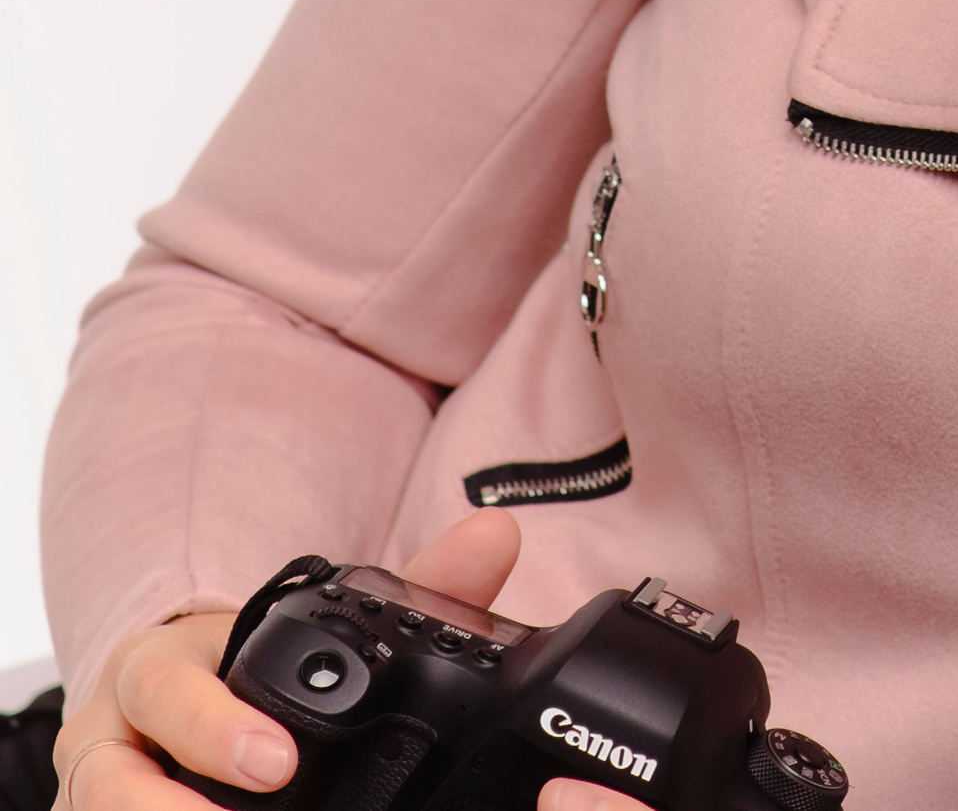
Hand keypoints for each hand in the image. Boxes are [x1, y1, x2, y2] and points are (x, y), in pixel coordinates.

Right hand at [54, 513, 523, 810]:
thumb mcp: (315, 627)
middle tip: (268, 792)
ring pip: (101, 809)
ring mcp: (99, 783)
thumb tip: (495, 538)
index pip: (166, 684)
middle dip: (175, 802)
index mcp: (164, 661)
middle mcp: (115, 727)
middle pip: (113, 770)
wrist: (181, 700)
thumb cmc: (253, 665)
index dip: (215, 727)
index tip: (280, 765)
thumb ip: (415, 581)